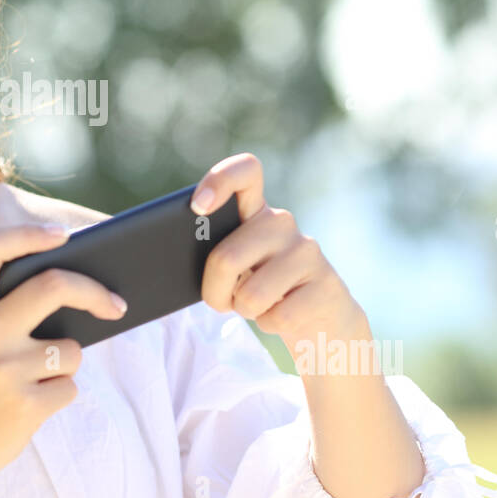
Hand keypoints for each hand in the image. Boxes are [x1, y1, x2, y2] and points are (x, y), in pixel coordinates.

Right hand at [0, 222, 127, 497]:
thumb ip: (5, 314)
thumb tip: (80, 293)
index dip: (28, 233)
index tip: (64, 236)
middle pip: (54, 286)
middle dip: (94, 293)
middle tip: (116, 304)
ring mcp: (4, 369)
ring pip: (71, 350)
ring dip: (64, 367)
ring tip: (29, 385)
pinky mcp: (25, 406)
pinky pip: (68, 388)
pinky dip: (57, 396)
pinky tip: (25, 409)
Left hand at [190, 153, 368, 356]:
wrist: (320, 322)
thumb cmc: (263, 291)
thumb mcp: (237, 268)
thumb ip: (215, 256)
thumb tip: (170, 260)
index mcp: (255, 212)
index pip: (246, 172)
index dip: (219, 181)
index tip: (199, 207)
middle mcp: (282, 224)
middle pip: (226, 258)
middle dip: (214, 292)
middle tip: (224, 300)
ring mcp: (306, 251)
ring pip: (250, 295)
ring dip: (246, 311)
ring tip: (262, 304)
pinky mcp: (325, 284)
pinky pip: (276, 317)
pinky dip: (270, 325)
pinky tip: (284, 313)